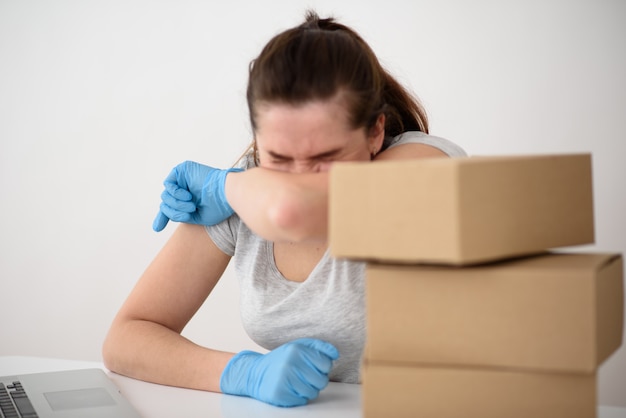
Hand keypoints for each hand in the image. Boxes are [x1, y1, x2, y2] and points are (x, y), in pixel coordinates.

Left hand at [152, 161, 242, 230]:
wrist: (226, 194)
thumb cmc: (217, 207)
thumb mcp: (194, 217)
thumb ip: (177, 216)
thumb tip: (157, 225)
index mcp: (189, 199)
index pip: (170, 207)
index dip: (162, 217)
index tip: (157, 228)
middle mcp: (185, 188)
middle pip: (166, 203)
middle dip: (174, 211)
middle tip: (189, 213)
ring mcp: (183, 178)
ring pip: (166, 195)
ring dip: (177, 204)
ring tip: (191, 206)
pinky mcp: (182, 170)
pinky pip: (169, 185)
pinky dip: (176, 194)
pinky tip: (188, 196)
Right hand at [220, 338, 338, 406]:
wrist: (255, 373)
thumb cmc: (281, 359)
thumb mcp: (298, 346)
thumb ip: (318, 346)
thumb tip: (335, 353)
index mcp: (296, 350)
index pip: (326, 364)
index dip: (322, 367)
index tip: (313, 366)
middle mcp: (290, 364)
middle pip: (321, 380)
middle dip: (316, 380)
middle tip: (305, 375)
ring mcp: (284, 380)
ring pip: (313, 393)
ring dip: (308, 389)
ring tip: (296, 382)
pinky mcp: (280, 395)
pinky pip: (302, 401)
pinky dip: (298, 397)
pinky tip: (290, 388)